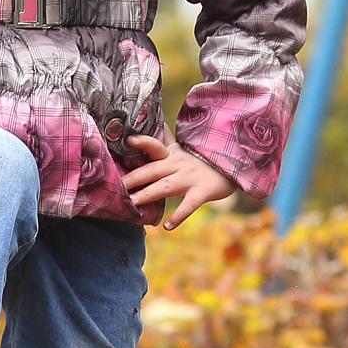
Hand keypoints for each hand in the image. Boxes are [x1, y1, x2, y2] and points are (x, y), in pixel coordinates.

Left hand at [121, 135, 237, 229]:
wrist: (231, 167)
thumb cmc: (200, 160)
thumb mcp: (181, 148)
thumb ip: (164, 139)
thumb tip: (153, 121)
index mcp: (171, 155)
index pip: (155, 146)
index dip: (143, 142)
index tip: (129, 140)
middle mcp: (178, 165)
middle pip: (152, 170)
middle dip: (133, 178)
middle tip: (116, 187)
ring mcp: (190, 178)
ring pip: (165, 187)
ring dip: (148, 195)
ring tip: (132, 204)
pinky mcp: (202, 192)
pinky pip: (189, 205)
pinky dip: (178, 216)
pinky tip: (167, 226)